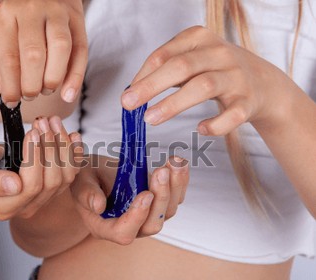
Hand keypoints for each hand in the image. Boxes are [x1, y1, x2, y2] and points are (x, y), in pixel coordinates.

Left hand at [0, 0, 87, 106]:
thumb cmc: (22, 12)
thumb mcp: (5, 30)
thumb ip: (4, 61)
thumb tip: (7, 93)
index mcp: (5, 15)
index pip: (8, 58)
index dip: (11, 86)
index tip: (11, 102)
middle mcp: (31, 10)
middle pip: (34, 55)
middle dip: (32, 85)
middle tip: (30, 96)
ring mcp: (56, 12)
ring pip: (60, 50)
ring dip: (53, 79)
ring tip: (46, 90)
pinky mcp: (76, 17)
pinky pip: (80, 49)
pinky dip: (75, 76)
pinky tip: (68, 92)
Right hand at [0, 116, 81, 219]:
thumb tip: (15, 185)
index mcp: (5, 208)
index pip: (30, 186)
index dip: (35, 158)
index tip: (32, 131)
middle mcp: (27, 208)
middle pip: (52, 182)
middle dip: (50, 147)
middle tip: (43, 121)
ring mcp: (42, 200)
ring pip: (65, 177)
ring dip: (63, 147)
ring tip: (53, 121)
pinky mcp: (52, 189)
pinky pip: (70, 174)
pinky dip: (75, 154)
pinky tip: (74, 136)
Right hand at [71, 155, 188, 244]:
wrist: (95, 173)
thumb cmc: (85, 180)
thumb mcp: (80, 183)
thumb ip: (86, 194)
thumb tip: (98, 205)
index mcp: (105, 227)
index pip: (124, 233)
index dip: (136, 217)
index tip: (145, 194)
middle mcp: (129, 226)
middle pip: (152, 224)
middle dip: (160, 197)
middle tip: (161, 171)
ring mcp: (146, 216)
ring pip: (168, 211)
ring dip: (174, 187)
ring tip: (174, 162)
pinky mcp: (158, 204)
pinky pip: (175, 198)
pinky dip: (180, 181)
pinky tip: (178, 163)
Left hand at [121, 26, 297, 134]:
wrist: (263, 82)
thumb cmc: (216, 70)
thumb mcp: (191, 61)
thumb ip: (164, 71)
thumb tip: (132, 91)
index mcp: (199, 39)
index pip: (164, 55)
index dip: (142, 76)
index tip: (126, 96)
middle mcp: (219, 54)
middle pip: (181, 66)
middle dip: (151, 85)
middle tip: (128, 104)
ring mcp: (236, 77)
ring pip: (203, 86)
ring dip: (174, 104)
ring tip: (151, 118)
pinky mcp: (249, 101)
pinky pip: (233, 114)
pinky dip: (217, 123)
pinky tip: (201, 129)